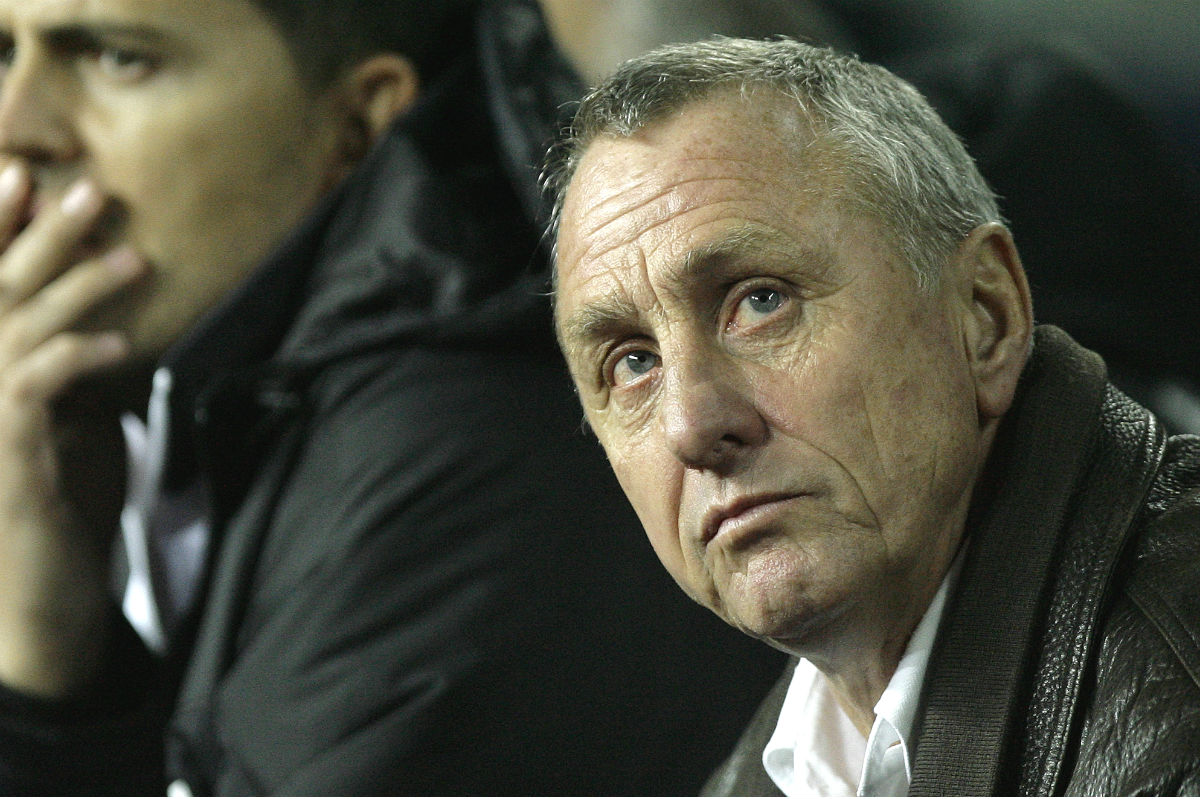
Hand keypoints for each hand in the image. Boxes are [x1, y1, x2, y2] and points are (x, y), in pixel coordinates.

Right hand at [0, 161, 144, 697]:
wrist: (34, 600)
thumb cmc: (53, 515)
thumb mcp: (64, 432)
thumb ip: (64, 381)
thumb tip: (102, 335)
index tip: (20, 173)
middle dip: (40, 237)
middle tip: (89, 191)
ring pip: (19, 330)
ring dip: (79, 290)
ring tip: (134, 260)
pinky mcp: (4, 454)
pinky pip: (34, 388)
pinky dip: (77, 359)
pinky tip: (122, 347)